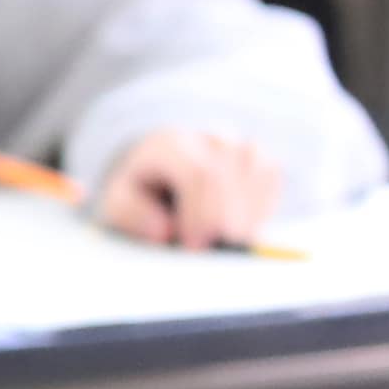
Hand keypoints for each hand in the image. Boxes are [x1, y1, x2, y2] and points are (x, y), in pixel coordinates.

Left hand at [91, 128, 282, 249]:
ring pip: (259, 168)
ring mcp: (236, 143)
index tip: (195, 247)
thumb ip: (131, 215)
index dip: (204, 215)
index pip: (200, 175)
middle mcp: (207, 137)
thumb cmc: (138, 191)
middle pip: (233, 172)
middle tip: (214, 251)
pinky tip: (243, 228)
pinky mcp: (256, 157)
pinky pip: (271, 175)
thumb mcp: (117, 203)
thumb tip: (164, 231)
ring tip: (228, 241)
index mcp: (169, 145)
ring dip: (248, 212)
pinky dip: (262, 206)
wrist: (157, 170)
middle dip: (226, 219)